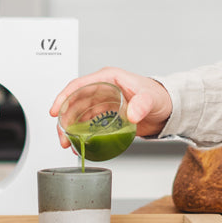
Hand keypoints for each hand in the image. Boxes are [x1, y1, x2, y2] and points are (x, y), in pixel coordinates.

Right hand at [50, 67, 173, 140]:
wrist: (166, 109)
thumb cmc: (159, 96)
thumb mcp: (151, 98)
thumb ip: (142, 104)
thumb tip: (132, 114)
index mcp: (108, 78)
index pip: (79, 85)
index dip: (63, 97)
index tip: (55, 111)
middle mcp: (102, 89)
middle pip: (74, 102)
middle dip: (64, 119)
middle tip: (62, 137)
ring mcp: (102, 102)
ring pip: (77, 114)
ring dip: (69, 128)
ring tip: (67, 144)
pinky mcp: (105, 115)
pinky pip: (87, 123)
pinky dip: (80, 133)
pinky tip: (78, 144)